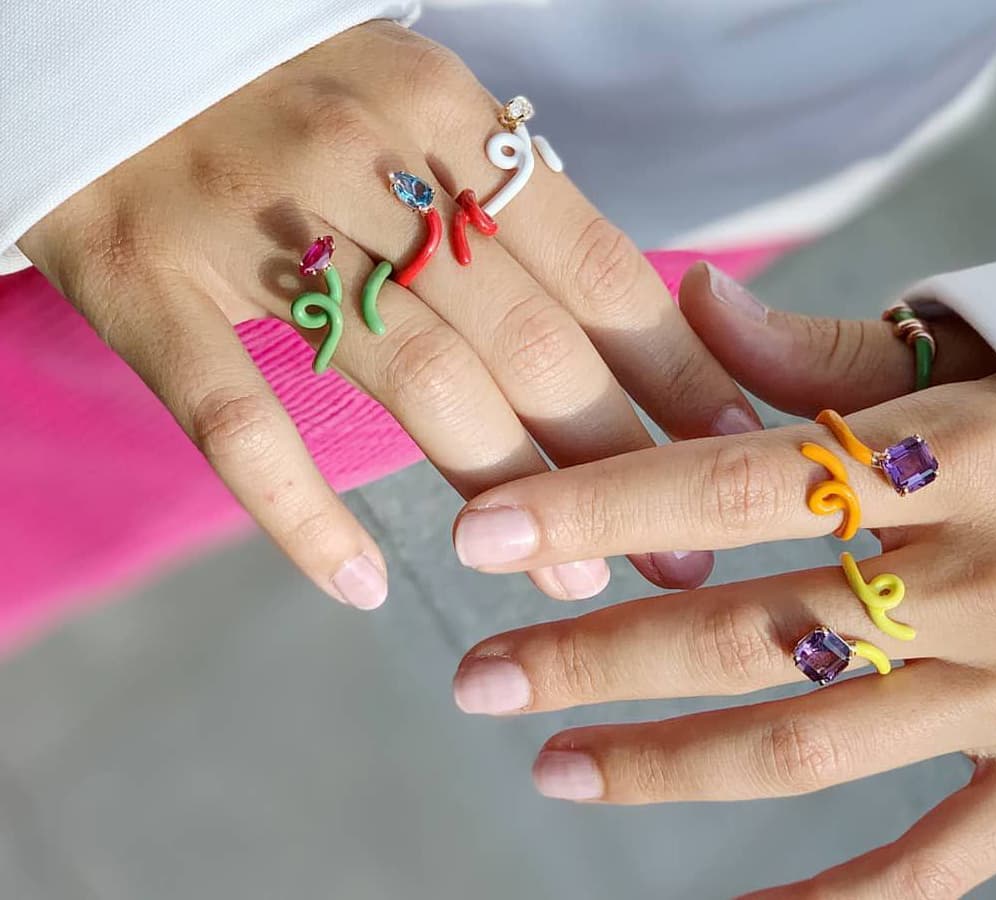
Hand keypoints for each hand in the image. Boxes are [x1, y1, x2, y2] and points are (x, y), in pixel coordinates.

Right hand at [17, 22, 754, 607]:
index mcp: (443, 110)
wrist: (95, 35)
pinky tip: (364, 586)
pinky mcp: (143, 283)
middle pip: (525, 338)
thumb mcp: (413, 109)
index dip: (674, 368)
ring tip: (577, 577)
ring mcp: (246, 223)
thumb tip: (628, 324)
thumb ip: (503, 208)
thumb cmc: (289, 91)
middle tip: (681, 550)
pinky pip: (237, 420)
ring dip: (511, 495)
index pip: (593, 262)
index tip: (731, 449)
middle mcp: (359, 157)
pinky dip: (302, 513)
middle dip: (618, 457)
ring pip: (413, 382)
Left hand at [450, 266, 995, 897]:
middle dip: (600, 654)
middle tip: (480, 675)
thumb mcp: (979, 362)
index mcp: (964, 455)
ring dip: (668, 764)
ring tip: (552, 765)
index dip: (604, 507)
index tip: (485, 531)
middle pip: (758, 631)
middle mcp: (990, 579)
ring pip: (813, 747)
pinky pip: (933, 868)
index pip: (744, 485)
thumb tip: (690, 299)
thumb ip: (824, 353)